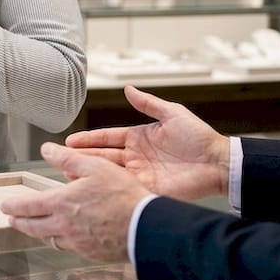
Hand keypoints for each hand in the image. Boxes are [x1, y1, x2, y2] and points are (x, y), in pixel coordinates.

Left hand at [0, 142, 150, 262]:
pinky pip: (69, 248)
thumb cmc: (123, 196)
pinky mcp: (90, 253)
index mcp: (62, 204)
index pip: (28, 206)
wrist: (146, 227)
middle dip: (19, 223)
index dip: (13, 206)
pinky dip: (63, 241)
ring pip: (50, 240)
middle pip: (33, 228)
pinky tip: (66, 237)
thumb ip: (67, 158)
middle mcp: (64, 226)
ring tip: (37, 228)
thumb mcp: (95, 167)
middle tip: (12, 220)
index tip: (5, 206)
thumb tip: (47, 150)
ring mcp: (77, 243)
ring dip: (40, 234)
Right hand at [63, 86, 229, 200]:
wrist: (218, 163)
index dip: (89, 139)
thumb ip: (149, 103)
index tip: (70, 141)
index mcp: (139, 138)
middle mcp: (136, 157)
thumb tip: (129, 89)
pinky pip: (123, 188)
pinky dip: (108, 188)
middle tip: (60, 159)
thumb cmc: (200, 138)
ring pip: (108, 173)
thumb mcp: (173, 114)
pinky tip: (92, 189)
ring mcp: (141, 174)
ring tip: (68, 174)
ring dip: (90, 173)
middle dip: (82, 158)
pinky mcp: (148, 189)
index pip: (107, 138)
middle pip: (103, 156)